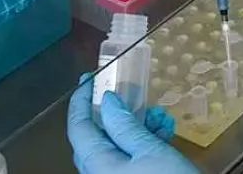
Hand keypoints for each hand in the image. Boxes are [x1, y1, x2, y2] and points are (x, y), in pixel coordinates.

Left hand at [67, 75, 198, 173]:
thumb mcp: (151, 151)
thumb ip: (125, 126)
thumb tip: (106, 102)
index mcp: (97, 166)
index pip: (78, 127)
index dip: (81, 100)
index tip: (89, 78)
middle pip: (97, 136)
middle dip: (116, 112)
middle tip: (132, 93)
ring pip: (116, 146)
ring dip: (136, 126)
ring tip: (160, 115)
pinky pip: (129, 158)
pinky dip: (144, 142)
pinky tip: (164, 130)